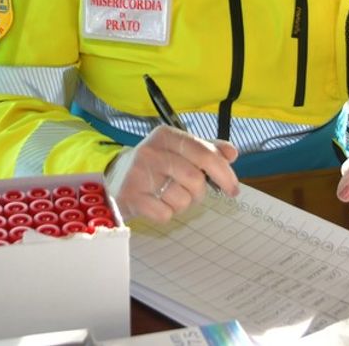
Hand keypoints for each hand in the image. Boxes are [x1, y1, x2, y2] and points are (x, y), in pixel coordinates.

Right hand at [104, 124, 239, 224]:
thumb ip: (206, 149)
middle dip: (199, 193)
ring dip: (181, 203)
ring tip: (167, 195)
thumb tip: (232, 153)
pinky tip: (155, 204)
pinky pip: (166, 214)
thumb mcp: (178, 151)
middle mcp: (151, 150)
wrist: (115, 181)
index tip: (233, 189)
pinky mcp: (132, 196)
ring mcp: (139, 173)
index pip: (205, 153)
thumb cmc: (154, 167)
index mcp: (166, 135)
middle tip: (194, 195)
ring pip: (182, 199)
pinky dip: (165, 214)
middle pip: (195, 179)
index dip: (224, 173)